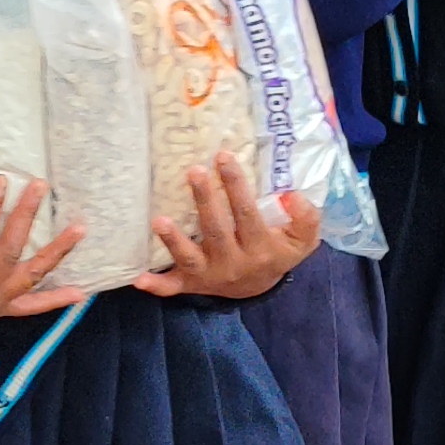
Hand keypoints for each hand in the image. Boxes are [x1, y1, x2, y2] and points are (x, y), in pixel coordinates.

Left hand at [137, 154, 322, 299]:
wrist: (259, 286)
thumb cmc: (278, 251)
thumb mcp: (302, 239)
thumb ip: (306, 218)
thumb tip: (291, 195)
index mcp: (260, 249)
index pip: (247, 214)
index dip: (235, 185)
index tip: (224, 156)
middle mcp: (233, 264)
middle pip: (216, 231)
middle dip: (205, 201)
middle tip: (194, 171)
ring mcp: (209, 275)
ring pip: (190, 258)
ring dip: (174, 241)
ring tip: (159, 220)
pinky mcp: (191, 283)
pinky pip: (172, 287)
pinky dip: (156, 285)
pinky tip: (138, 278)